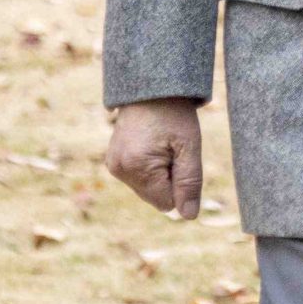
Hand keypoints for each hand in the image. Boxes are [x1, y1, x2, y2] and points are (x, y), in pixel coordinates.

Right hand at [106, 98, 203, 219]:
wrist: (151, 87)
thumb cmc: (174, 114)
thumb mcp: (189, 147)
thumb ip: (189, 183)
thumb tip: (188, 216)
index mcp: (137, 168)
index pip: (166, 202)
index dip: (180, 184)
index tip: (179, 156)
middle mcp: (119, 170)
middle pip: (155, 197)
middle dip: (169, 179)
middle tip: (171, 148)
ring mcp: (113, 166)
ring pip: (147, 189)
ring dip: (159, 173)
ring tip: (161, 144)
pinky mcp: (113, 161)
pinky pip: (138, 178)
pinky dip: (149, 167)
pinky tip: (151, 144)